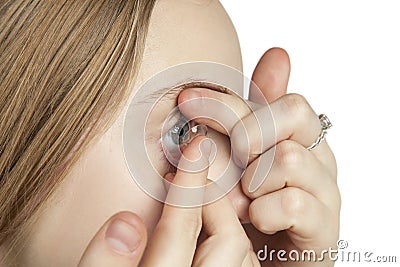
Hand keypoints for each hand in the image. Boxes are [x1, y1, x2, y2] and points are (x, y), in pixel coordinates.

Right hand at [78, 137, 257, 266]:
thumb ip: (105, 265)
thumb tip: (126, 223)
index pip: (181, 231)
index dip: (188, 184)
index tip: (194, 149)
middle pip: (226, 241)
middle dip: (213, 201)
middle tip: (195, 176)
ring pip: (241, 256)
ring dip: (226, 221)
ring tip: (203, 201)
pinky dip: (232, 244)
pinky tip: (211, 235)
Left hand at [177, 48, 339, 265]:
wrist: (266, 260)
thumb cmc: (251, 206)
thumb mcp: (242, 156)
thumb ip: (252, 112)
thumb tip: (277, 54)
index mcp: (298, 136)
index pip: (275, 97)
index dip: (227, 98)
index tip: (186, 100)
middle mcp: (317, 157)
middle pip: (291, 114)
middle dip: (245, 132)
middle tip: (227, 157)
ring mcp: (323, 192)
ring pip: (290, 159)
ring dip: (251, 180)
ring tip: (238, 200)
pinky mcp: (324, 229)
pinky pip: (294, 203)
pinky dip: (264, 210)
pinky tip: (254, 218)